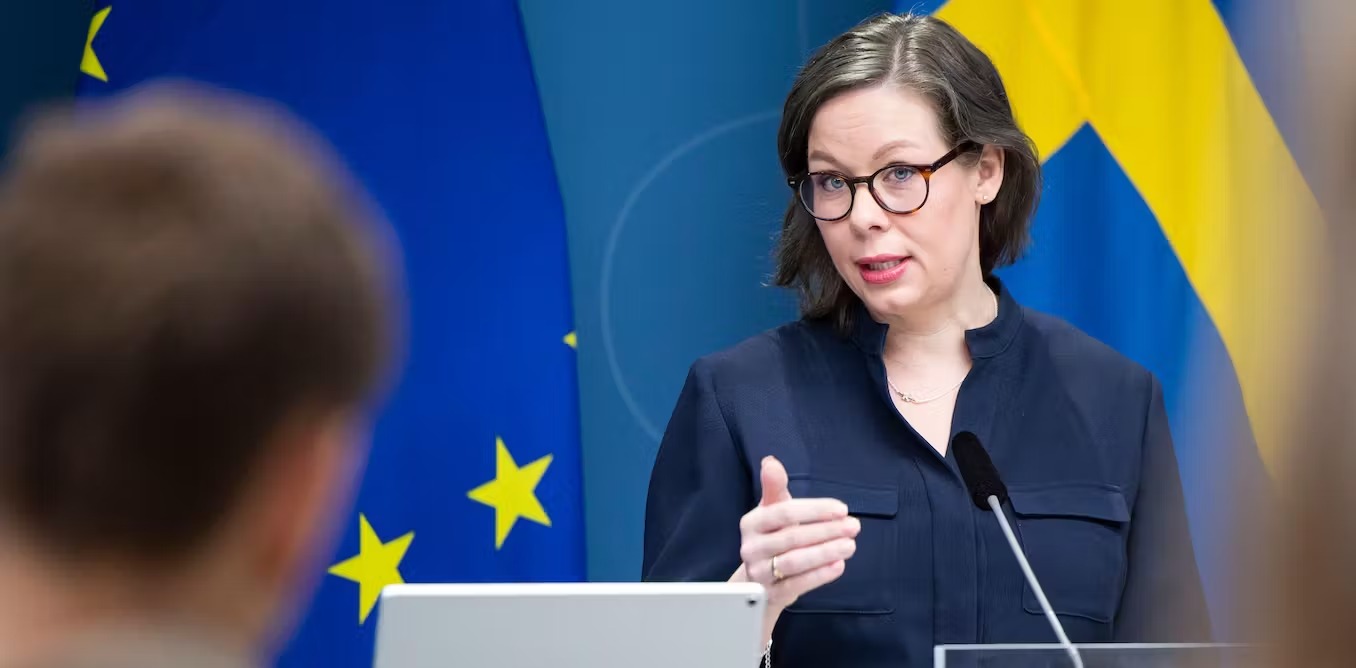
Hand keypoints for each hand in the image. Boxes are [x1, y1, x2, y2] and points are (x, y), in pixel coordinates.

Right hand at [737, 456, 859, 611]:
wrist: (761, 580)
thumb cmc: (773, 537)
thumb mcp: (772, 510)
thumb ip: (774, 486)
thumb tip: (770, 462)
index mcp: (752, 522)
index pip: (784, 513)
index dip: (814, 510)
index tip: (842, 509)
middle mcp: (751, 547)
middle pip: (792, 537)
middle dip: (826, 531)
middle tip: (853, 527)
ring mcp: (759, 573)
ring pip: (794, 562)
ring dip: (825, 553)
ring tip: (850, 546)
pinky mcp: (770, 594)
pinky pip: (797, 584)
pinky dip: (820, 575)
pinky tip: (839, 565)